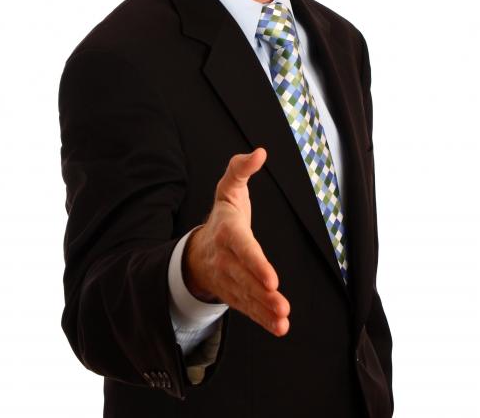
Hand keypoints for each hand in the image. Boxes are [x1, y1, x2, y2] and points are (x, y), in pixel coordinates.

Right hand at [182, 148, 289, 336]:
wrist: (197, 250)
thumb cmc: (223, 216)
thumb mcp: (228, 188)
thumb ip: (241, 169)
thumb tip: (260, 152)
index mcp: (228, 231)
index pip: (243, 248)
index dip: (256, 264)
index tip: (272, 278)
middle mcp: (226, 258)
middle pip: (245, 278)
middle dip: (263, 293)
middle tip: (281, 304)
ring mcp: (229, 279)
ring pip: (247, 297)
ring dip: (264, 310)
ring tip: (282, 319)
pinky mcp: (235, 295)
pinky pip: (248, 309)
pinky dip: (262, 320)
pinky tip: (279, 327)